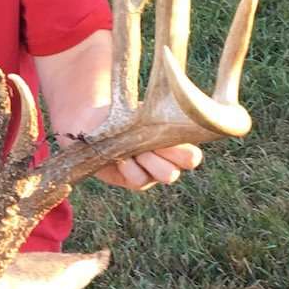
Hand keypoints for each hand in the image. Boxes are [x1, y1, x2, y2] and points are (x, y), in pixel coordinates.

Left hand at [55, 106, 201, 190]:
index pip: (194, 153)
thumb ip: (160, 115)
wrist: (94, 123)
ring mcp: (152, 172)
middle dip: (169, 153)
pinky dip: (130, 168)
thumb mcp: (144, 110)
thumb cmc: (123, 112)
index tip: (170, 135)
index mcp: (177, 141)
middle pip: (185, 164)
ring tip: (135, 148)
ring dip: (150, 160)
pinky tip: (121, 158)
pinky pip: (140, 180)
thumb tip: (178, 107)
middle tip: (151, 142)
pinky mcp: (134, 181)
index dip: (187, 148)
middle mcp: (169, 159)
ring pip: (167, 174)